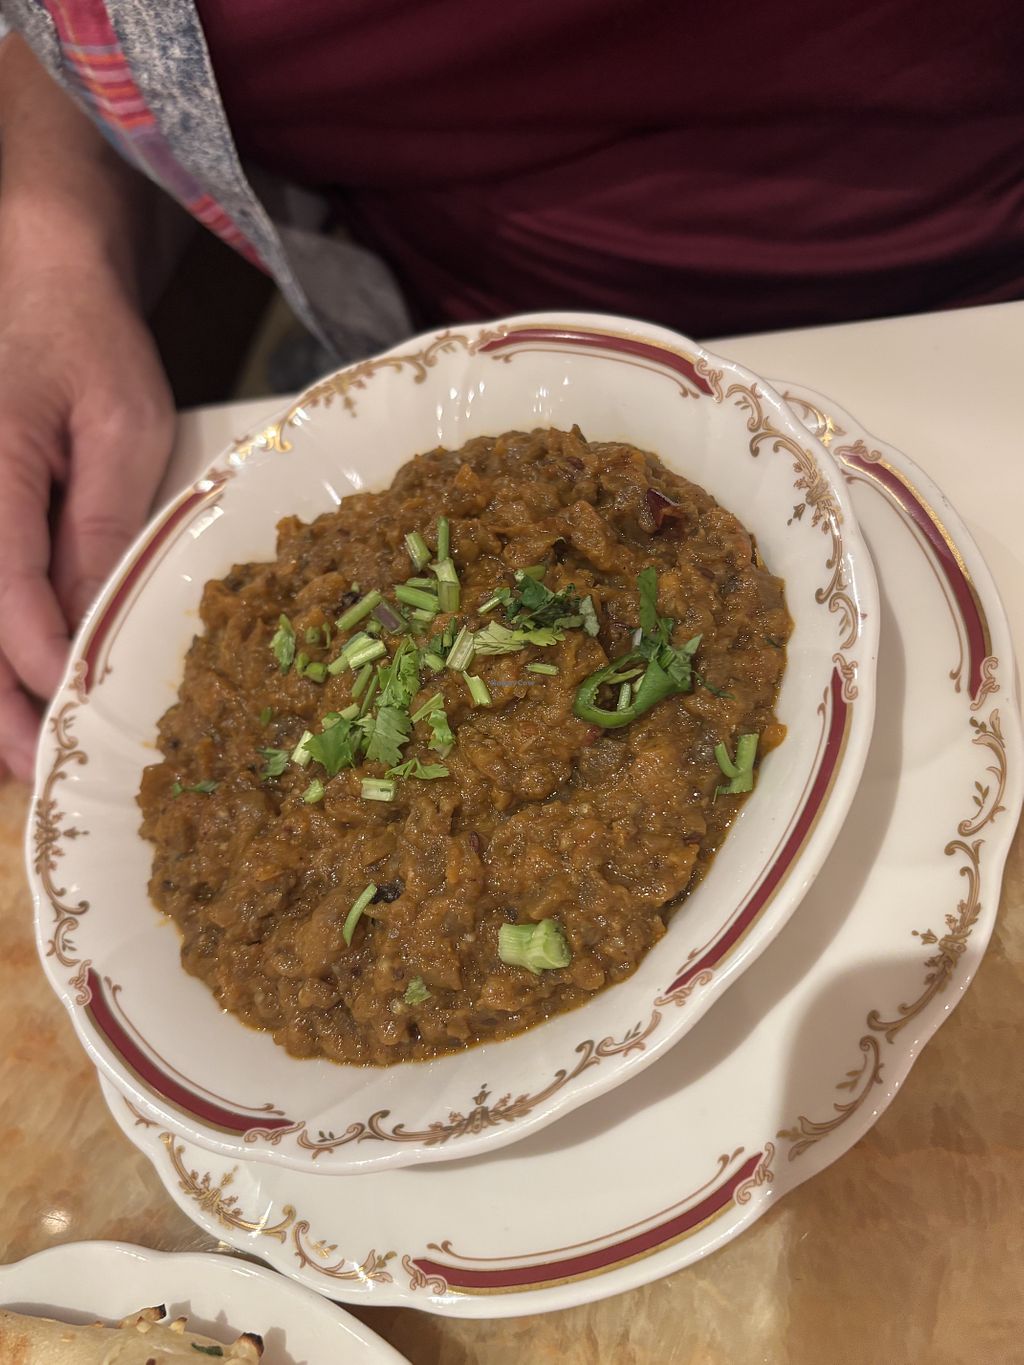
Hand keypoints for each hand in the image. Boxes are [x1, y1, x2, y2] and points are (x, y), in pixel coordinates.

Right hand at [0, 254, 174, 780]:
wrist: (39, 280)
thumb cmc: (87, 342)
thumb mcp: (122, 424)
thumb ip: (104, 521)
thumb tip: (97, 619)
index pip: (1, 586)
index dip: (33, 661)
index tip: (67, 718)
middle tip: (31, 769)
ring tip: (17, 752)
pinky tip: (9, 690)